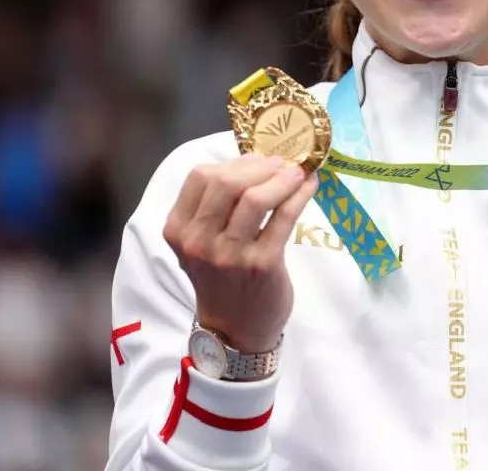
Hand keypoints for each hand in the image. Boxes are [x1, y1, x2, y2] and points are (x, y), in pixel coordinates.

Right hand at [163, 153, 317, 352]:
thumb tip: (257, 159)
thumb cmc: (221, 278)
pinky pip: (284, 217)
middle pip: (226, 181)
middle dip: (259, 165)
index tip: (258, 160)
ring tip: (297, 173)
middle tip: (281, 163)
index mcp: (178, 229)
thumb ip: (217, 205)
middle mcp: (198, 242)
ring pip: (256, 198)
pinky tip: (309, 186)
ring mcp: (229, 255)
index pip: (200, 176)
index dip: (233, 162)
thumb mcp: (202, 242)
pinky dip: (300, 195)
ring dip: (282, 178)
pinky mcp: (262, 264)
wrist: (235, 329)